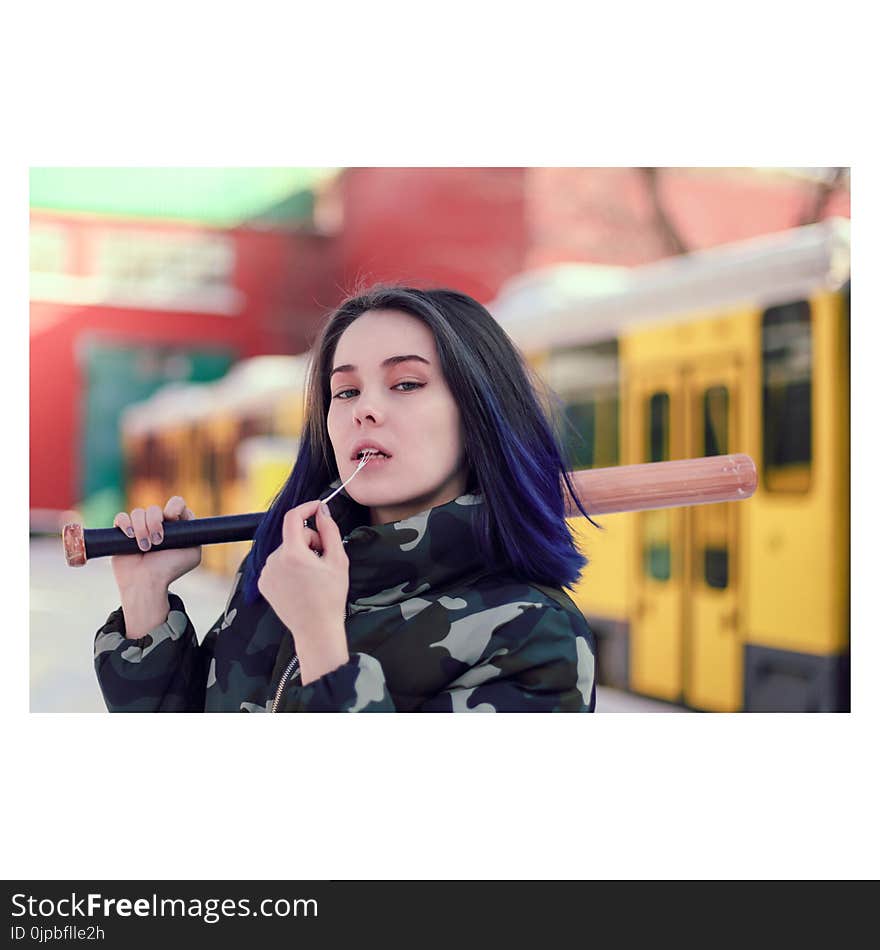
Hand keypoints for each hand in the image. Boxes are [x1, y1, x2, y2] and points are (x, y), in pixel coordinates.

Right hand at [111, 495, 201, 594]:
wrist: (146, 583)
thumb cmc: (170, 569)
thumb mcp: (192, 553)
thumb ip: (193, 534)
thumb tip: (183, 518)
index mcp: (176, 525)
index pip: (176, 503)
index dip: (174, 507)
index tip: (172, 518)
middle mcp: (158, 524)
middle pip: (155, 509)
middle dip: (155, 523)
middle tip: (158, 541)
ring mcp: (140, 527)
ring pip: (138, 512)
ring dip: (142, 529)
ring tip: (145, 547)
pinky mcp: (123, 532)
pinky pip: (121, 517)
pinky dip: (125, 524)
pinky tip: (130, 537)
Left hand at [257, 499, 350, 683]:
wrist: (316, 630)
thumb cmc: (330, 598)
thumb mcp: (338, 560)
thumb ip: (330, 530)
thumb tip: (322, 511)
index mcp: (292, 554)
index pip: (293, 517)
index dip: (307, 508)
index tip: (317, 508)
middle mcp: (274, 561)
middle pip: (293, 536)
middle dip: (310, 542)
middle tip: (323, 561)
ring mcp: (266, 573)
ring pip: (286, 551)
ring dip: (300, 556)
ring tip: (312, 576)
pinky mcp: (263, 583)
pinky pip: (278, 564)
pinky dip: (289, 567)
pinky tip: (301, 583)